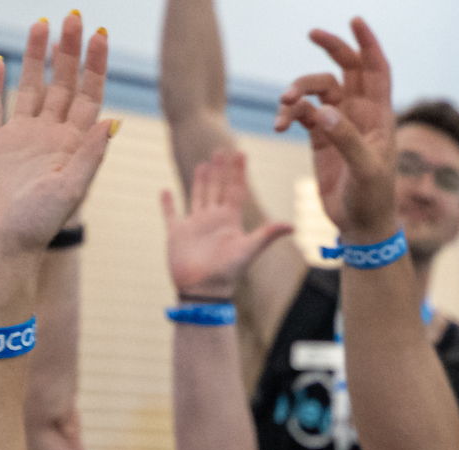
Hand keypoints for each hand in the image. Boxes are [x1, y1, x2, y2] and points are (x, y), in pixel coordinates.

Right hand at [0, 16, 113, 260]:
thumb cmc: (37, 227)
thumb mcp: (70, 192)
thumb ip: (89, 157)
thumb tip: (111, 123)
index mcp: (72, 146)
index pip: (89, 97)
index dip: (95, 66)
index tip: (100, 35)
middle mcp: (48, 137)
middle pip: (63, 85)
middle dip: (69, 51)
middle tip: (74, 17)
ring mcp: (18, 138)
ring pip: (30, 88)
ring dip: (37, 58)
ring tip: (43, 24)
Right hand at [164, 150, 293, 300]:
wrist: (203, 292)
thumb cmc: (227, 273)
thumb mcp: (249, 250)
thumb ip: (268, 235)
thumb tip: (293, 225)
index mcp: (229, 221)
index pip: (236, 190)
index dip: (238, 171)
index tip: (241, 152)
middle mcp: (213, 220)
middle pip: (217, 188)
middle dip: (220, 170)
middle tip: (221, 149)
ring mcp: (194, 226)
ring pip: (198, 196)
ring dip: (200, 181)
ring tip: (203, 164)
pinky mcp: (176, 234)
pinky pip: (170, 214)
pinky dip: (167, 203)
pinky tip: (164, 191)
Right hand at [275, 19, 398, 242]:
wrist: (360, 226)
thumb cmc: (372, 199)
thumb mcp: (365, 171)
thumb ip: (346, 139)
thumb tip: (323, 111)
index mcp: (380, 116)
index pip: (377, 70)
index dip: (368, 44)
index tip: (355, 20)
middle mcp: (360, 114)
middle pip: (346, 68)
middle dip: (332, 48)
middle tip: (313, 33)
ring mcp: (339, 124)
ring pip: (317, 90)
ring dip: (300, 90)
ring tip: (286, 104)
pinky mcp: (320, 138)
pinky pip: (302, 113)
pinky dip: (289, 114)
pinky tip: (280, 125)